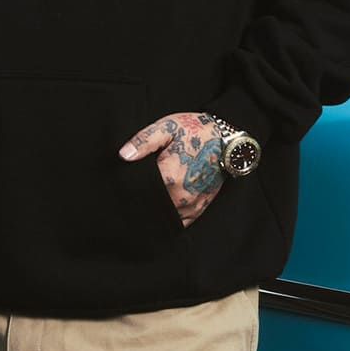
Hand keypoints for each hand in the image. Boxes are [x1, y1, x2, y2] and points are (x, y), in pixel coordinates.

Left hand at [118, 112, 224, 227]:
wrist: (226, 141)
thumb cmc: (194, 132)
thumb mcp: (167, 128)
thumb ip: (144, 141)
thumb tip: (123, 155)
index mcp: (169, 176)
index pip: (140, 191)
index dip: (130, 187)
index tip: (124, 184)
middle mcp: (180, 196)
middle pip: (151, 205)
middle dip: (141, 200)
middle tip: (134, 192)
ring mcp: (191, 205)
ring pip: (164, 216)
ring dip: (155, 209)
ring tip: (147, 199)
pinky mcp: (199, 208)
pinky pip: (180, 222)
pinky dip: (169, 218)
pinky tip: (162, 209)